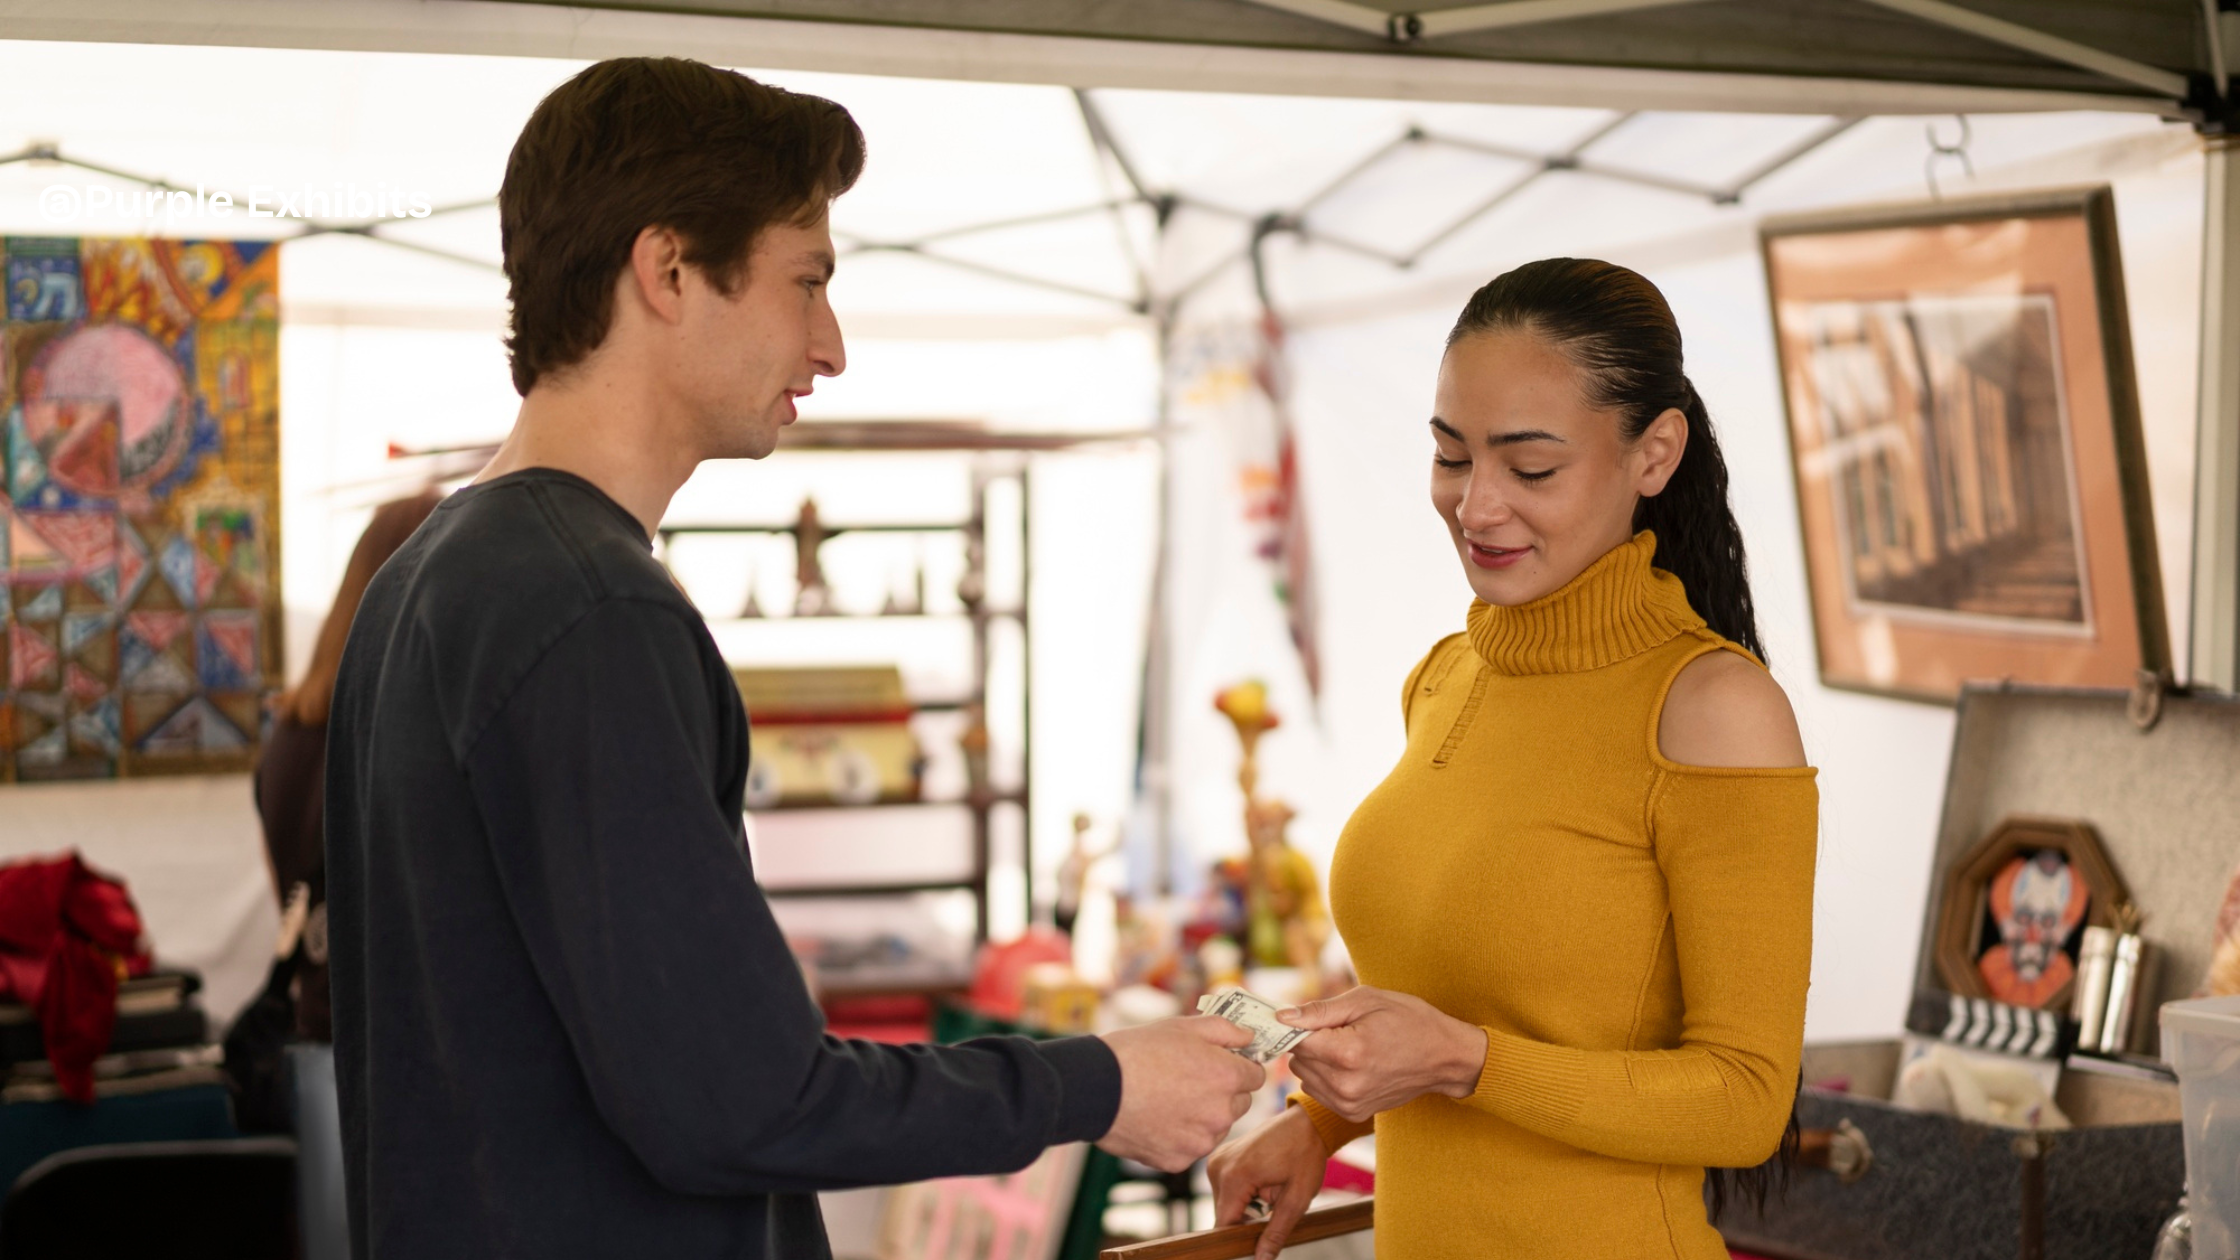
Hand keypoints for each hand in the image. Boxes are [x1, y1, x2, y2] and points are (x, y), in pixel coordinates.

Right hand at [1097, 1015, 1266, 1171]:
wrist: (1095, 1088)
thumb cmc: (1138, 1051)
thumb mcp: (1184, 1027)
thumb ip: (1227, 1030)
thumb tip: (1250, 1038)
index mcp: (1227, 1076)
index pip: (1256, 1076)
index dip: (1239, 1067)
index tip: (1222, 1064)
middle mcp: (1220, 1113)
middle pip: (1239, 1104)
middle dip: (1223, 1092)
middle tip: (1189, 1080)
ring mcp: (1200, 1140)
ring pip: (1215, 1127)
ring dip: (1203, 1116)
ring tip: (1168, 1099)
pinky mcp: (1179, 1161)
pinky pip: (1190, 1147)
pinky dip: (1179, 1136)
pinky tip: (1156, 1118)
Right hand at [1208, 1107, 1328, 1259]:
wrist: (1307, 1122)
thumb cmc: (1305, 1154)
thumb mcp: (1296, 1198)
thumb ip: (1276, 1232)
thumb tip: (1262, 1259)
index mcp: (1235, 1176)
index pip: (1224, 1224)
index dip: (1238, 1239)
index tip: (1253, 1244)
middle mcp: (1219, 1166)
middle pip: (1224, 1215)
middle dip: (1247, 1220)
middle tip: (1274, 1209)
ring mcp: (1217, 1159)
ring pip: (1225, 1203)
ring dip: (1245, 1207)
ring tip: (1271, 1191)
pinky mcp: (1221, 1157)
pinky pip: (1226, 1188)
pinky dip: (1243, 1194)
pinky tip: (1263, 1183)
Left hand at [1280, 986, 1486, 1123]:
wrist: (1444, 1056)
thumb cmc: (1408, 1020)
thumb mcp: (1365, 1001)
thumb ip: (1319, 1011)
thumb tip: (1281, 1017)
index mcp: (1347, 1053)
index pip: (1295, 1040)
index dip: (1300, 1025)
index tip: (1311, 1017)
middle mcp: (1345, 1084)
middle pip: (1297, 1059)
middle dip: (1310, 1042)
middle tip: (1338, 1030)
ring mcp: (1350, 1103)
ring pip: (1304, 1077)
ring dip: (1316, 1060)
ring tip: (1347, 1046)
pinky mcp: (1354, 1113)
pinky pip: (1319, 1092)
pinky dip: (1326, 1076)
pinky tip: (1350, 1064)